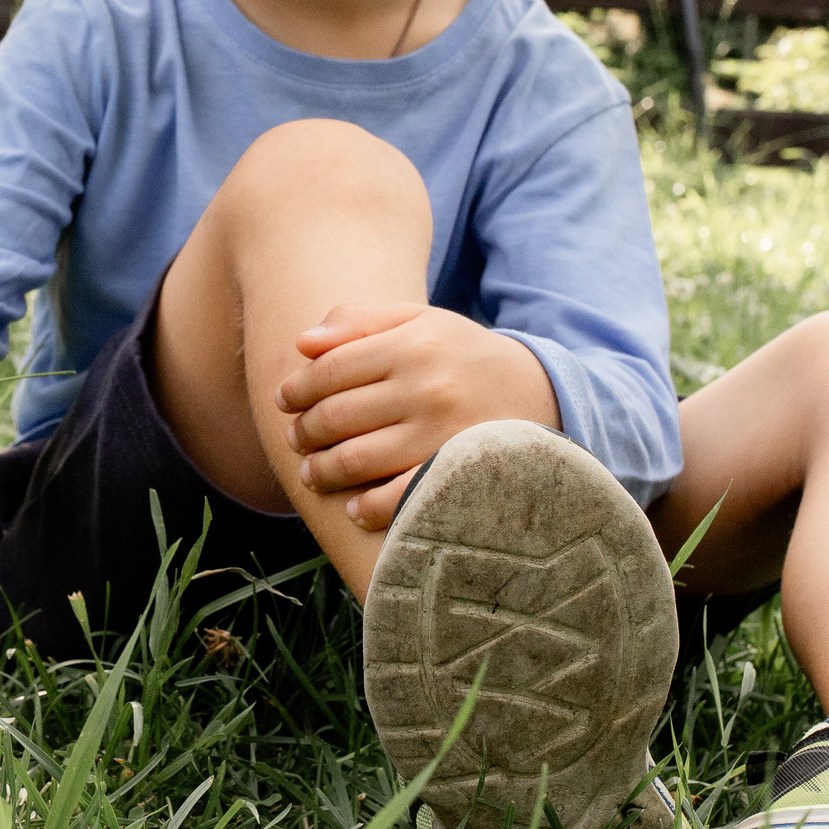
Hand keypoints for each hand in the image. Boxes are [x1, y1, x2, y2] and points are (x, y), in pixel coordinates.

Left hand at [275, 302, 559, 527]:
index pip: (331, 370)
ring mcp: (443, 434)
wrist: (544, 393)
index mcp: (414, 344)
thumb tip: (303, 343)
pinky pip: (396, 499)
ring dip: (322, 471)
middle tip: (296, 439)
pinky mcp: (457, 475)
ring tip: (313, 473)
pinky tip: (353, 507)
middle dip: (304, 432)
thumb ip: (362, 321)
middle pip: (336, 416)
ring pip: (355, 459)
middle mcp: (428, 387)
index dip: (298, 388)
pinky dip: (366, 507)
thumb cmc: (464, 356)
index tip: (284, 400)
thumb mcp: (422, 321)